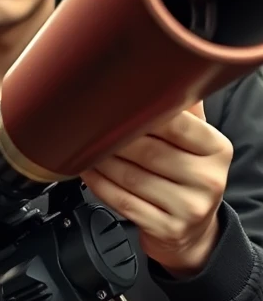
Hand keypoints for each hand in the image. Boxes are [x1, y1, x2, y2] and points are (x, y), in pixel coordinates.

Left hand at [80, 101, 231, 276]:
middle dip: (112, 139)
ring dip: (100, 161)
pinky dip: (99, 184)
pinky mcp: (167, 229)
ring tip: (83, 148)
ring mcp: (189, 208)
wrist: (192, 230)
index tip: (113, 105)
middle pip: (147, 151)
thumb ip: (181, 112)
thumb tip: (159, 71)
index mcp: (217, 150)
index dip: (139, 115)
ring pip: (130, 177)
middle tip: (88, 126)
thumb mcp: (196, 144)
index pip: (176, 125)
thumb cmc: (187, 176)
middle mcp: (208, 179)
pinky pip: (122, 201)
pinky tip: (88, 172)